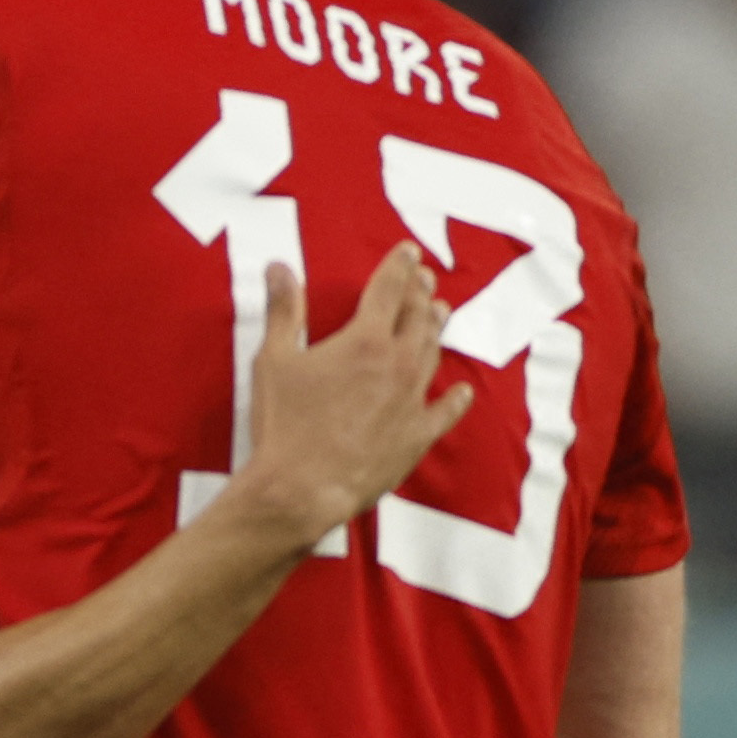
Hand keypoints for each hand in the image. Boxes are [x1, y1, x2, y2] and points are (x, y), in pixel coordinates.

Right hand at [228, 244, 474, 549]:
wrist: (303, 486)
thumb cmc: (284, 423)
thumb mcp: (273, 361)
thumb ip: (283, 311)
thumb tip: (280, 267)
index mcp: (365, 340)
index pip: (388, 289)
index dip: (397, 266)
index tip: (407, 251)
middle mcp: (398, 364)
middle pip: (418, 317)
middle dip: (420, 292)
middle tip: (424, 277)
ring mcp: (412, 400)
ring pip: (433, 354)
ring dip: (436, 329)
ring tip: (440, 313)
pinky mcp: (417, 435)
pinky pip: (444, 411)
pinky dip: (455, 399)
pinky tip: (463, 391)